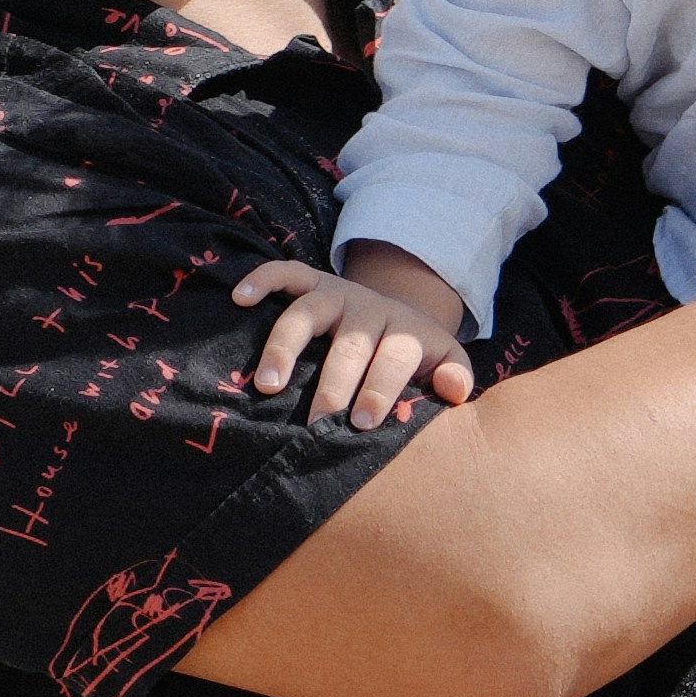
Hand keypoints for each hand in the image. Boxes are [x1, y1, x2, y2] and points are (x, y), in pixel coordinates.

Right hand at [229, 244, 475, 424]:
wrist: (400, 310)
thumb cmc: (415, 353)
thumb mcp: (445, 360)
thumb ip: (455, 376)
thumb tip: (455, 390)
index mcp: (406, 333)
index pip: (396, 359)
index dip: (381, 390)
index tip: (362, 424)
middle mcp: (371, 310)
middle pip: (351, 345)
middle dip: (334, 384)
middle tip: (317, 421)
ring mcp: (339, 294)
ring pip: (309, 311)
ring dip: (286, 345)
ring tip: (267, 385)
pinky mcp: (313, 281)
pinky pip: (287, 272)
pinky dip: (263, 279)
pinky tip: (240, 299)